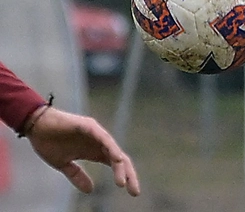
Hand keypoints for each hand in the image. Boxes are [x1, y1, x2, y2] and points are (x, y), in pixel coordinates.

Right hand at [26, 106, 140, 195]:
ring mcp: (96, 133)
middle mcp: (100, 143)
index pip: (116, 165)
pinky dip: (111, 148)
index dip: (125, 177)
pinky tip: (117, 158)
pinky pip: (103, 138)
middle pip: (120, 159)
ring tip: (123, 181)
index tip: (132, 192)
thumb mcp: (64, 164)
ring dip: (120, 166)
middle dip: (129, 175)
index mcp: (96, 152)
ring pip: (114, 150)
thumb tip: (90, 190)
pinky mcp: (89, 126)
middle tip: (134, 191)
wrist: (36, 126)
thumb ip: (77, 176)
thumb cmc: (49, 142)